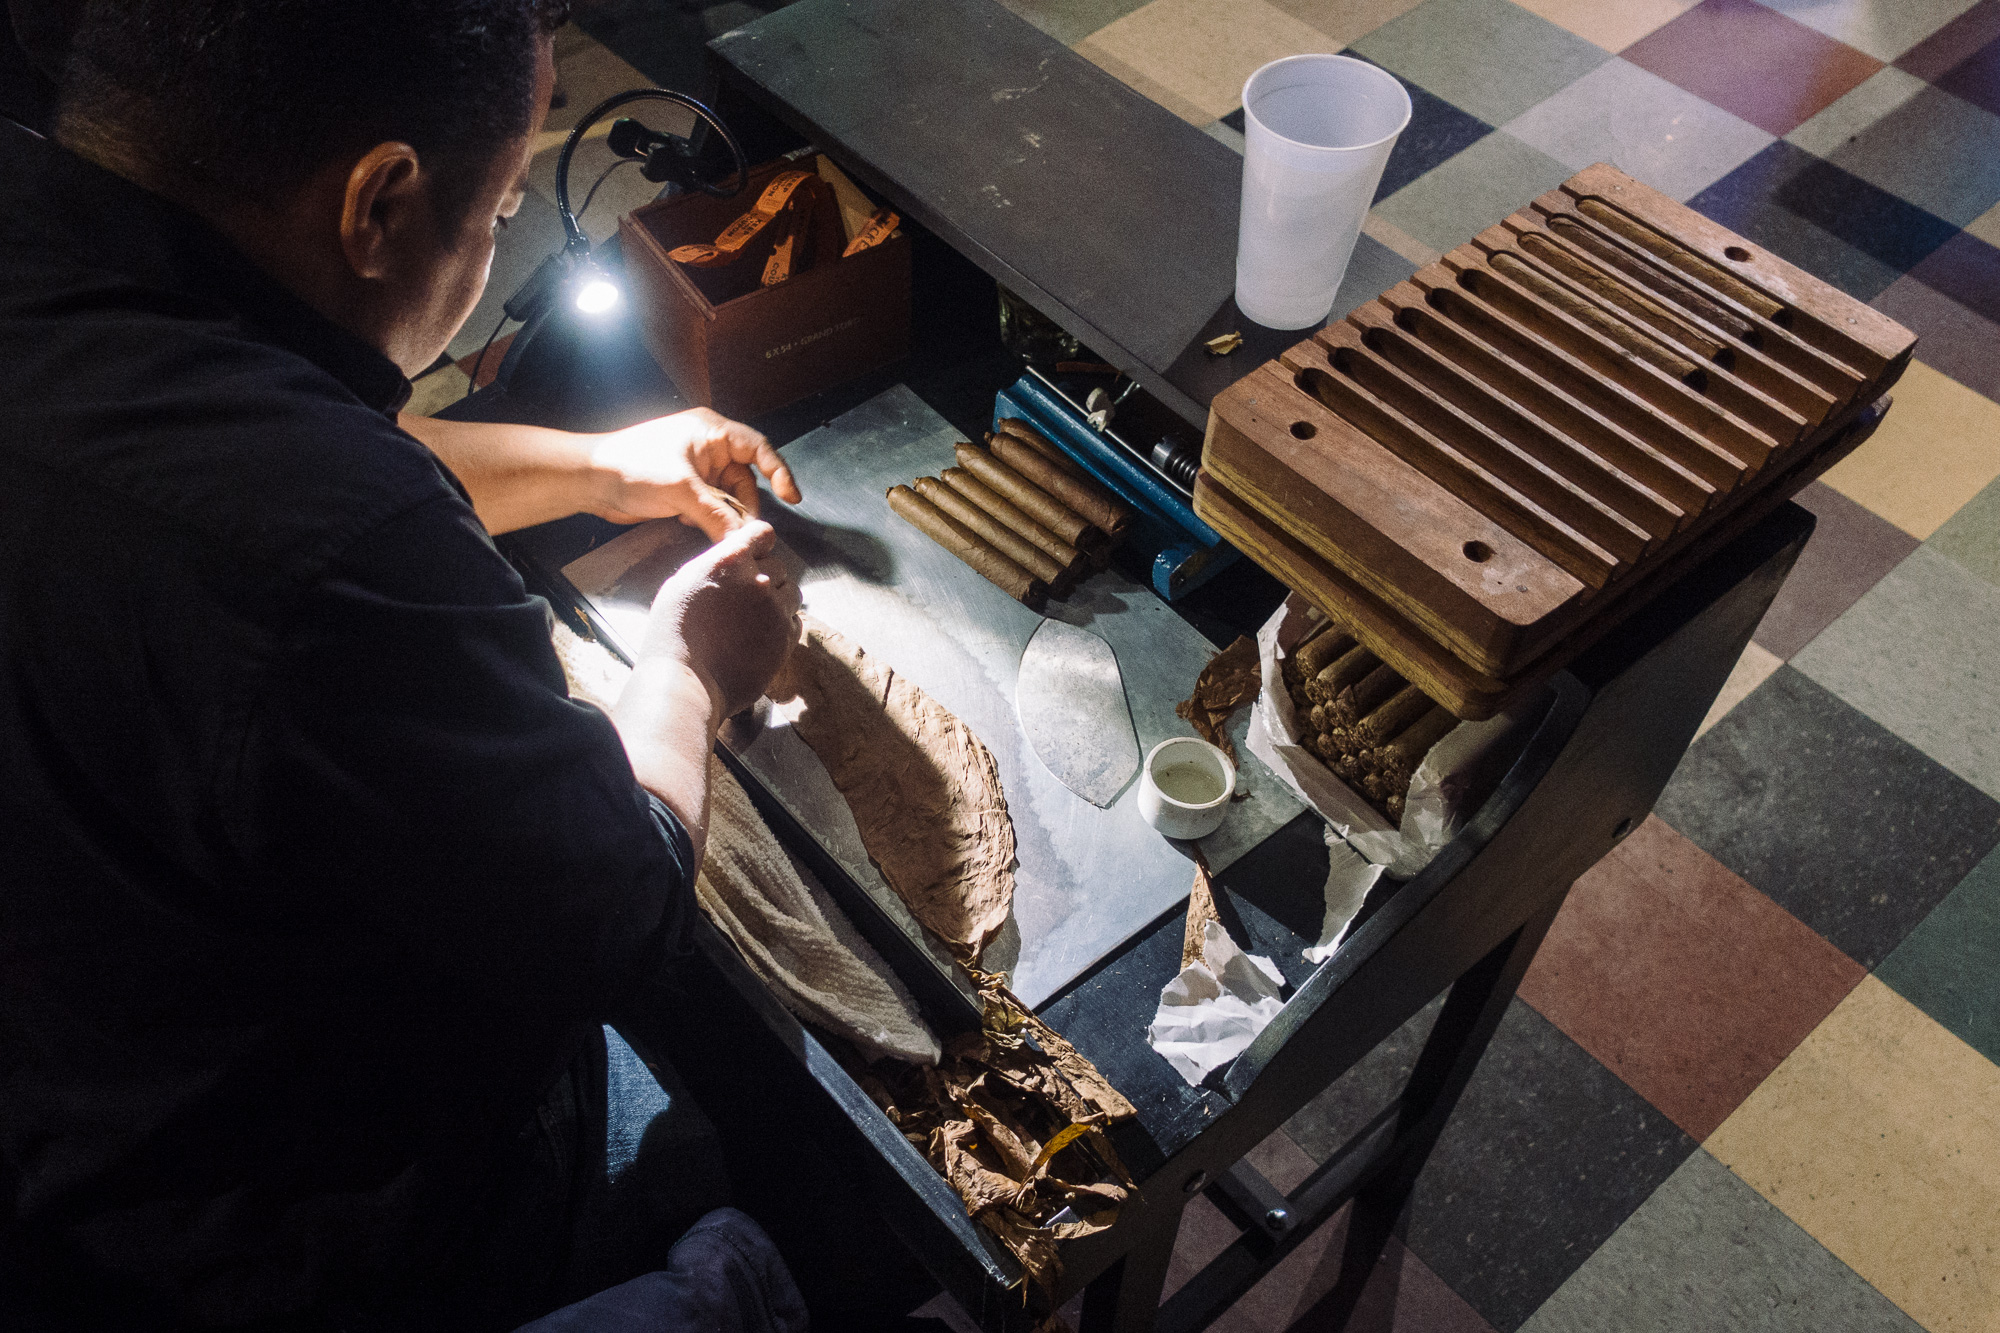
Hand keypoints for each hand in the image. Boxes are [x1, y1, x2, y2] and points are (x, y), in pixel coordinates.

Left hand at [588, 408, 802, 540]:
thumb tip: (744, 539)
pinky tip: (688, 524)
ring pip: (727, 498)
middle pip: (745, 481)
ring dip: (723, 517)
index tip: (792, 498)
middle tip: (743, 533)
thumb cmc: (630, 467)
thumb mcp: (680, 490)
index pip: (758, 449)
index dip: (779, 472)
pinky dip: (707, 519)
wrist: (589, 480)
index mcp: (712, 432)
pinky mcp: (685, 490)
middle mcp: (708, 448)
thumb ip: (716, 514)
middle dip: (744, 507)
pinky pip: (710, 507)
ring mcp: (696, 470)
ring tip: (714, 533)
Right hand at [641, 520, 801, 717]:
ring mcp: (776, 611)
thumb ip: (714, 565)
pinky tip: (759, 637)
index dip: (758, 545)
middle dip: (764, 577)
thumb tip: (732, 561)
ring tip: (752, 619)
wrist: (687, 682)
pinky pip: (795, 621)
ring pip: (792, 593)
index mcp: (731, 561)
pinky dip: (782, 625)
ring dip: (777, 600)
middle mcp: (759, 580)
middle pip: (778, 566)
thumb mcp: (683, 583)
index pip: (763, 533)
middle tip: (743, 598)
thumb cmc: (673, 636)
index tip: (753, 556)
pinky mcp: (786, 639)